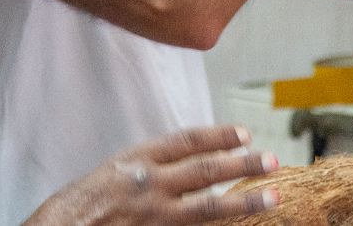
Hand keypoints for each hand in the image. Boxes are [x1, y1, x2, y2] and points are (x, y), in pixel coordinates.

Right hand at [24, 126, 280, 225]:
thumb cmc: (80, 204)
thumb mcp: (114, 171)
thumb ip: (150, 166)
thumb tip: (188, 161)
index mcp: (137, 160)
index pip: (187, 141)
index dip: (219, 136)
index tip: (245, 134)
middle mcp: (149, 186)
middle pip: (205, 172)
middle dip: (242, 165)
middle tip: (273, 161)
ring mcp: (153, 217)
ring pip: (207, 208)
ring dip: (243, 203)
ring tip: (272, 198)